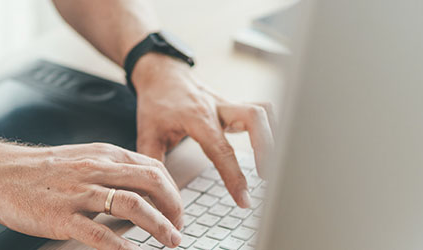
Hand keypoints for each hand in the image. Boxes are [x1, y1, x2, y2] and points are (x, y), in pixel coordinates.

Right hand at [0, 143, 183, 248]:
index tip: (177, 212)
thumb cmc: (36, 171)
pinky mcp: (62, 216)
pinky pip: (99, 232)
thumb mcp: (79, 159)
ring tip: (171, 241)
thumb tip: (138, 192)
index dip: (173, 192)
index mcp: (102, 155)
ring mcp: (79, 192)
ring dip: (159, 225)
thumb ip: (108, 171)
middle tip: (179, 229)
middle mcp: (95, 169)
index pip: (153, 168)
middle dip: (175, 208)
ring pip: (133, 205)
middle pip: (152, 182)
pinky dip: (122, 246)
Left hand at [131, 53, 274, 208]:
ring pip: (263, 111)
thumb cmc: (155, 102)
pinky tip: (273, 145)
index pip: (222, 150)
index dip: (235, 177)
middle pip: (254, 119)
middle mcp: (217, 108)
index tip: (244, 200)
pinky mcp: (234, 105)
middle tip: (267, 177)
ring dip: (273, 135)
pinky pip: (261, 111)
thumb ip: (154, 161)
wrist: (161, 74)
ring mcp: (228, 104)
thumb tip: (158, 191)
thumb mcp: (147, 132)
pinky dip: (272, 126)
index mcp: (197, 118)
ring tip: (275, 164)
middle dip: (266, 148)